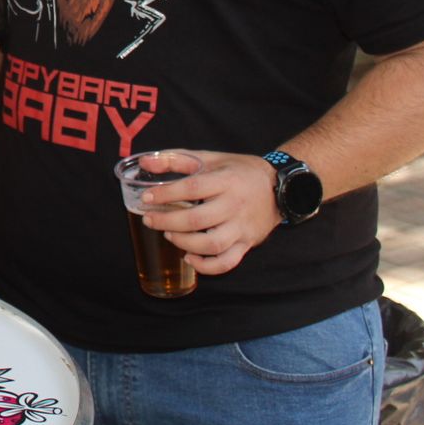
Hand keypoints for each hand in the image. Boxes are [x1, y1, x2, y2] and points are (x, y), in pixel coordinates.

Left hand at [139, 150, 280, 275]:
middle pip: (198, 220)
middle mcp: (234, 205)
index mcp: (225, 180)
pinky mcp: (247, 244)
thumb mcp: (209, 158)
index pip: (192, 188)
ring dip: (184, 243)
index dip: (166, 194)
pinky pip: (227, 262)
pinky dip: (206, 266)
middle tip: (149, 219)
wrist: (280, 187)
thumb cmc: (238, 171)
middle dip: (168, 221)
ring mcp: (242, 227)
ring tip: (168, 234)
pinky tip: (189, 257)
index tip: (146, 197)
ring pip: (212, 244)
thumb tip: (144, 161)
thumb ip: (175, 159)